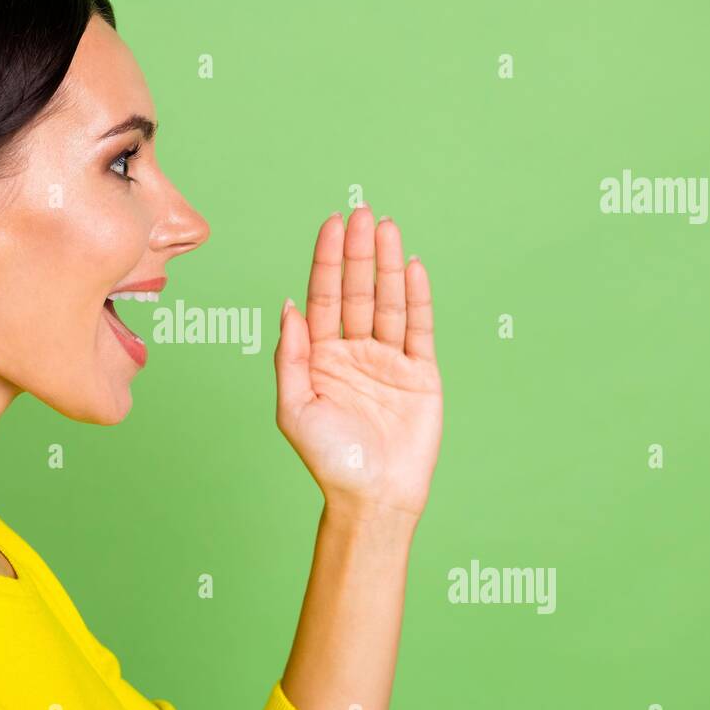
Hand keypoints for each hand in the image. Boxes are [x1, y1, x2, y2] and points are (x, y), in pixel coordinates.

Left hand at [274, 205, 441, 523]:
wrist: (373, 496)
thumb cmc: (328, 459)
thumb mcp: (293, 407)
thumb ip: (290, 356)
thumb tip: (289, 306)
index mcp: (320, 357)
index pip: (324, 298)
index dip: (327, 261)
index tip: (331, 225)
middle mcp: (354, 352)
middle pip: (357, 291)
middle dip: (357, 252)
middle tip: (361, 212)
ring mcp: (388, 360)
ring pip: (388, 302)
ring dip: (387, 264)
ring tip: (386, 227)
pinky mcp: (420, 374)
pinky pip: (418, 328)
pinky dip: (416, 297)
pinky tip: (411, 267)